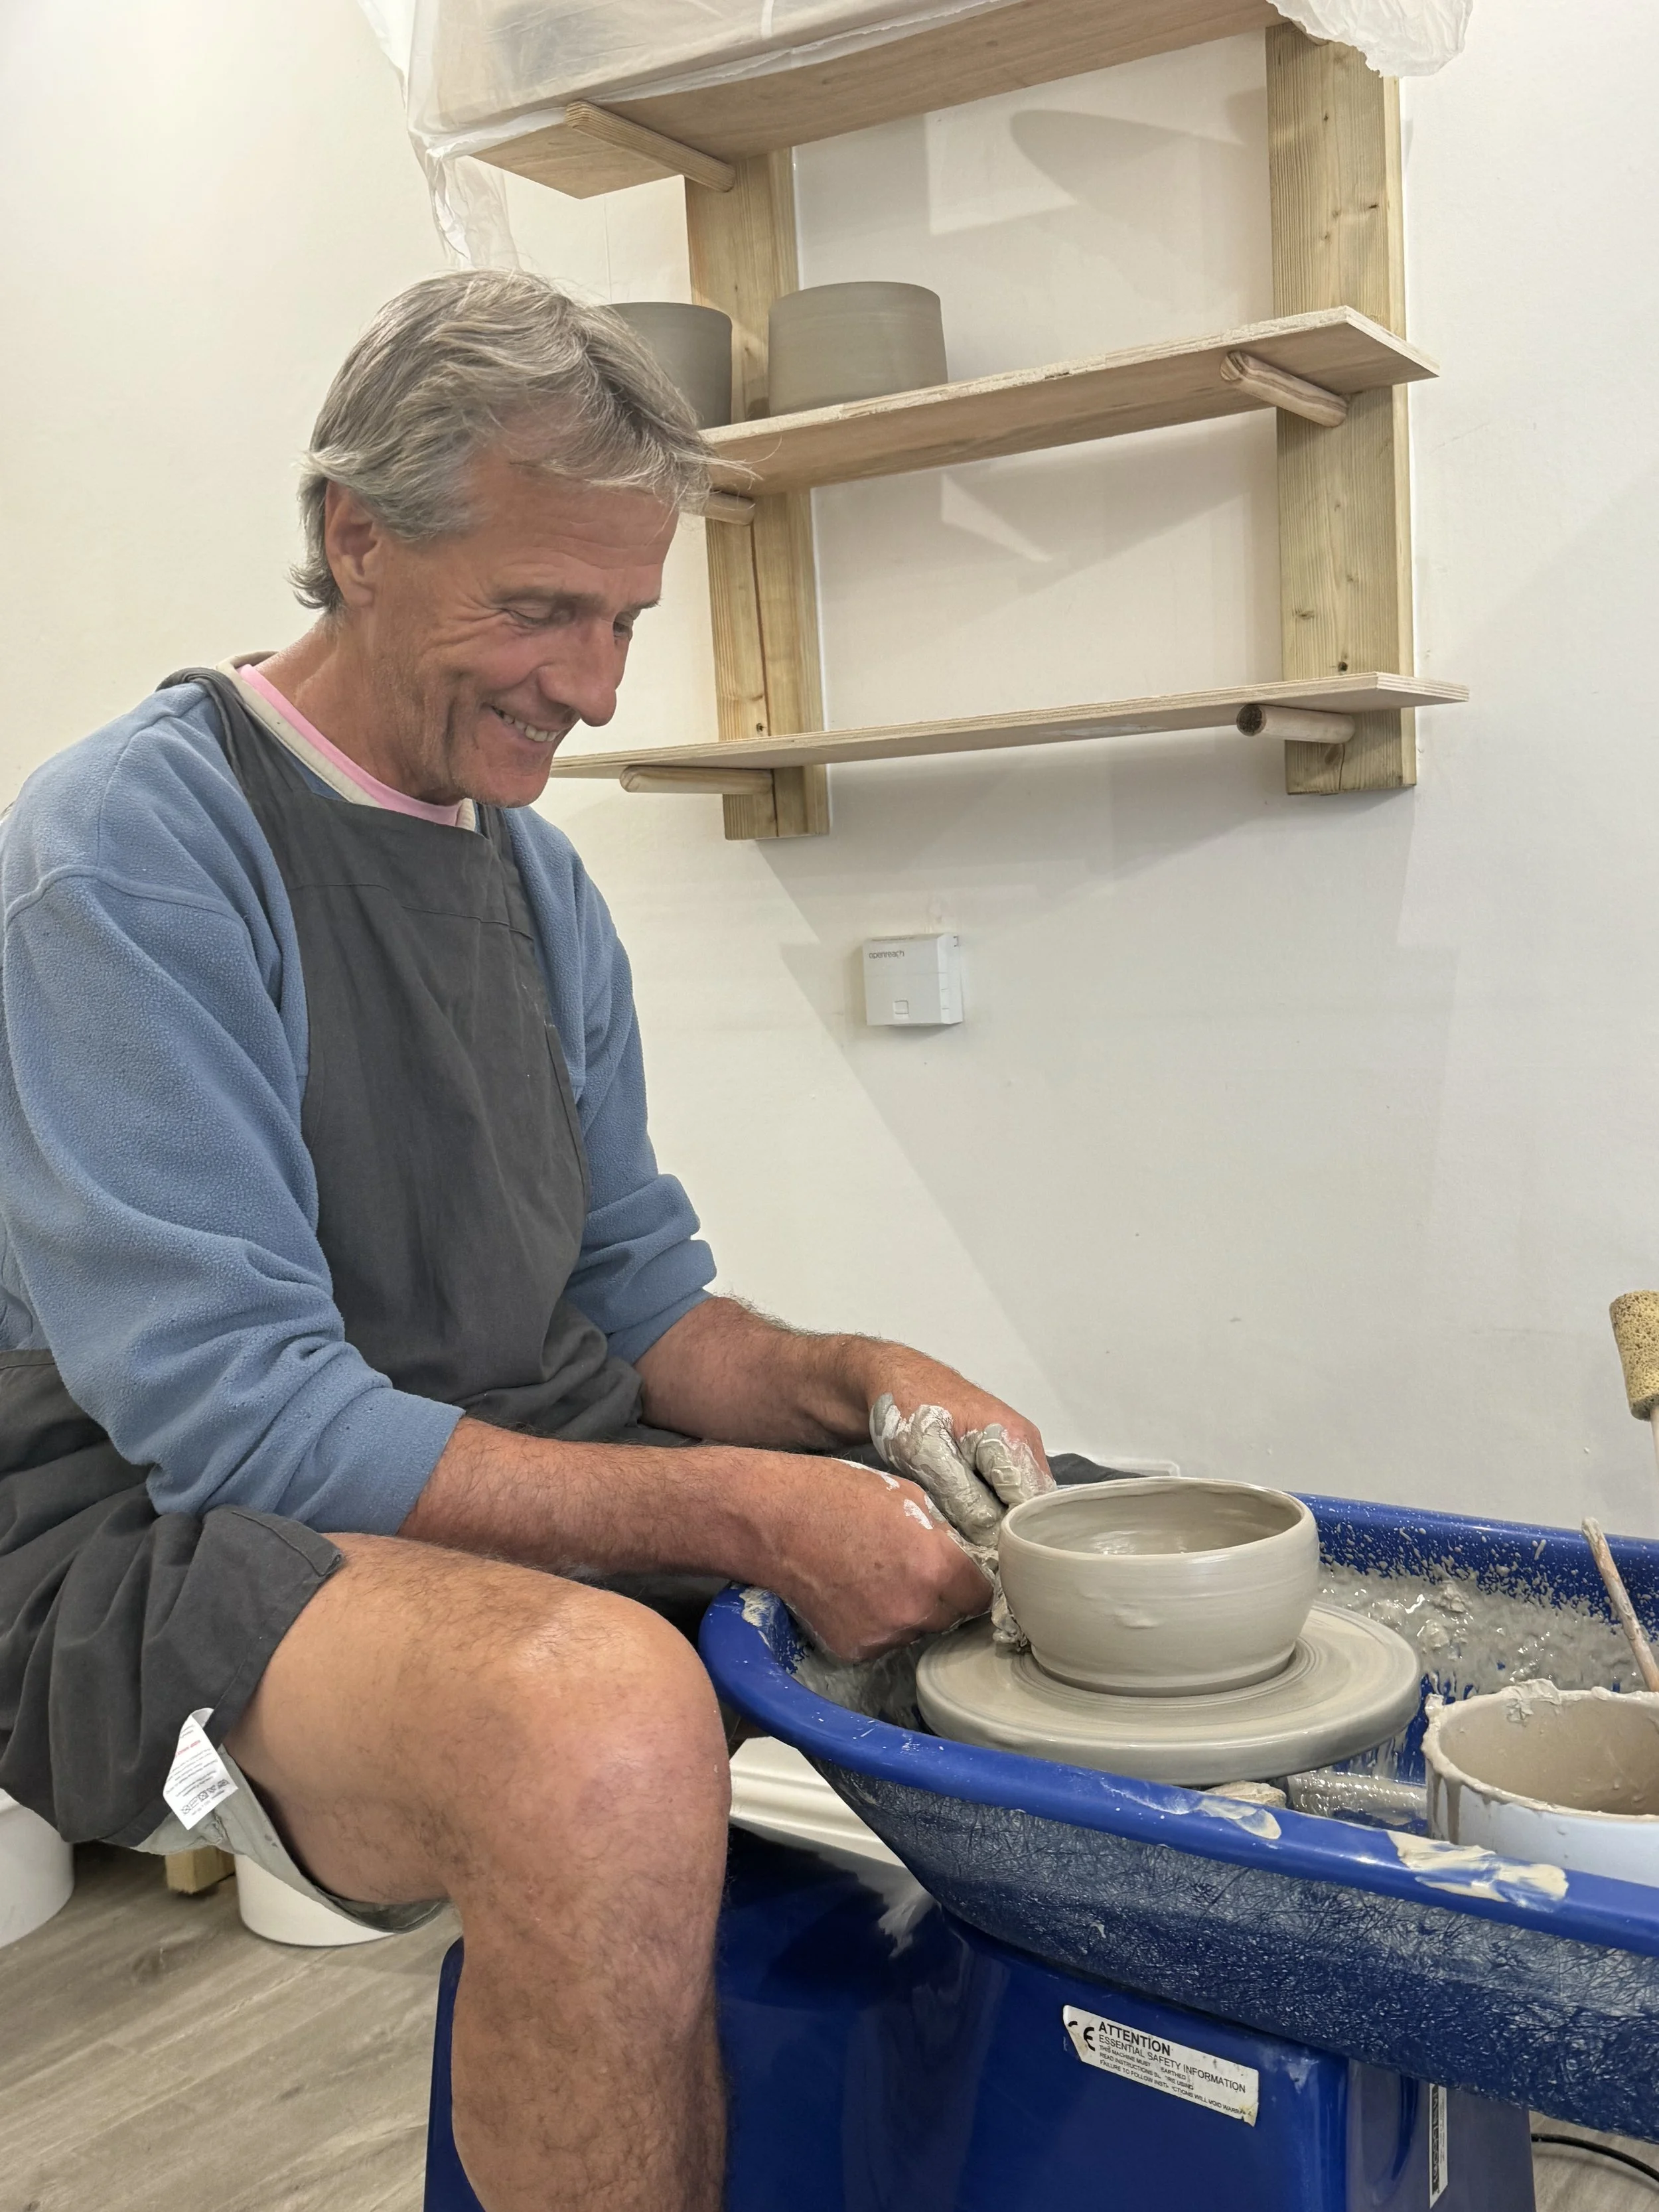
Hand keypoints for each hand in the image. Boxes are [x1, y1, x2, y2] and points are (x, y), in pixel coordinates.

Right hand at [761, 1457, 992, 1661]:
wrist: (774, 1521)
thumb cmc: (836, 1496)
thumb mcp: (906, 1496)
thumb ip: (938, 1533)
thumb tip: (957, 1553)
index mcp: (934, 1567)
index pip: (980, 1597)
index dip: (970, 1584)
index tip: (958, 1576)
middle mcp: (913, 1609)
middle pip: (948, 1617)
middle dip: (937, 1598)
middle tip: (908, 1570)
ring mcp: (881, 1634)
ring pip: (913, 1629)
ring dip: (905, 1611)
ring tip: (872, 1577)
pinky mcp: (852, 1648)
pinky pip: (880, 1640)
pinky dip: (872, 1623)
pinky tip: (850, 1592)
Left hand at [861, 1354, 1052, 1545]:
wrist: (893, 1379)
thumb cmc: (906, 1409)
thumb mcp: (929, 1460)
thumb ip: (967, 1502)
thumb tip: (995, 1542)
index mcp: (1014, 1440)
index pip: (1032, 1509)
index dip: (1010, 1538)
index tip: (979, 1552)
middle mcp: (1026, 1443)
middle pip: (1032, 1508)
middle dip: (1004, 1532)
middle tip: (966, 1544)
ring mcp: (1017, 1448)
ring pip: (1019, 1502)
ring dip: (995, 1521)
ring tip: (960, 1525)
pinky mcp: (1004, 1455)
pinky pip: (1007, 1493)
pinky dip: (988, 1508)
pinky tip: (962, 1512)